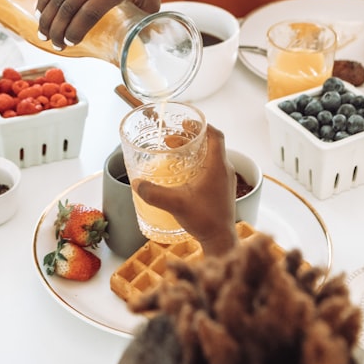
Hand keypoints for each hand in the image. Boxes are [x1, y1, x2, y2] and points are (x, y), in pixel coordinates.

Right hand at [36, 0, 160, 48]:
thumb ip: (148, 13)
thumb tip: (145, 40)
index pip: (91, 13)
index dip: (76, 31)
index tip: (71, 43)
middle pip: (71, 6)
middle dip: (59, 30)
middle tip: (56, 45)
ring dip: (48, 18)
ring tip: (44, 34)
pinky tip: (41, 12)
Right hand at [134, 126, 237, 256]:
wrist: (220, 240)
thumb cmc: (205, 220)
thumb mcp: (176, 204)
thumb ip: (154, 193)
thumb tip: (137, 184)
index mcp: (218, 166)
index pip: (216, 135)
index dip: (202, 125)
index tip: (186, 123)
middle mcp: (225, 170)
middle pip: (211, 144)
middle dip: (191, 139)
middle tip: (171, 141)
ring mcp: (225, 180)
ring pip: (211, 156)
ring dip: (194, 151)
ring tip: (175, 153)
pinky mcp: (222, 189)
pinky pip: (212, 168)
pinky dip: (198, 163)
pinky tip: (184, 173)